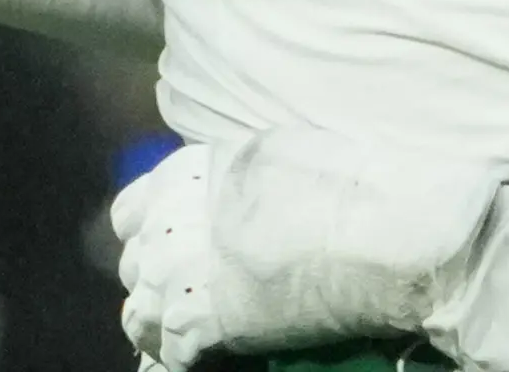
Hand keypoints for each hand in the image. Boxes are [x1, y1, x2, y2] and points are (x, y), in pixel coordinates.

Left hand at [113, 130, 498, 369]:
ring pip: (141, 317)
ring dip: (162, 326)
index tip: (173, 250)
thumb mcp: (272, 157)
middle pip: (134, 269)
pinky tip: (212, 352)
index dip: (149, 235)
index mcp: (182, 176)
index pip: (128, 215)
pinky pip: (172, 353)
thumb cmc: (345, 185)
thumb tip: (225, 201)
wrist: (380, 232)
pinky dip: (188, 355)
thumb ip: (229, 181)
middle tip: (191, 296)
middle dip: (158, 283)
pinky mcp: (204, 325)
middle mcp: (168, 224)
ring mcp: (181, 276)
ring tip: (191, 333)